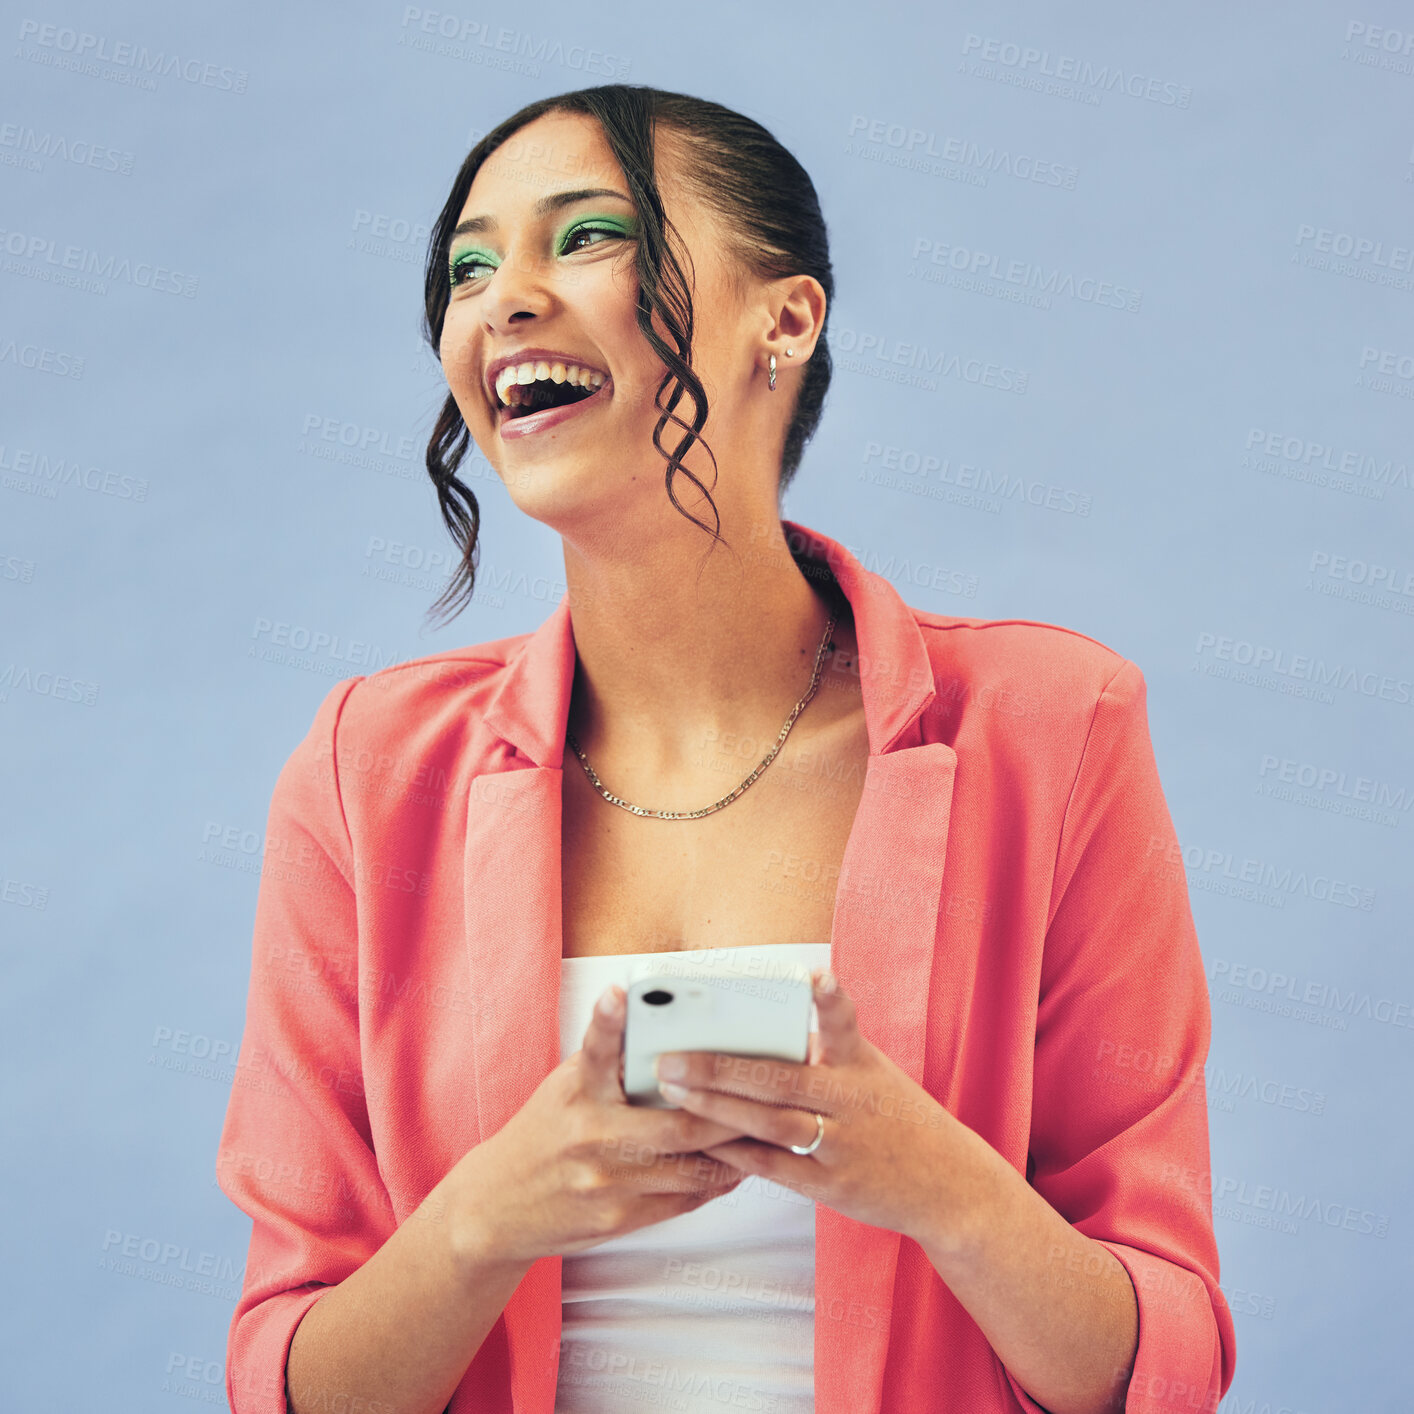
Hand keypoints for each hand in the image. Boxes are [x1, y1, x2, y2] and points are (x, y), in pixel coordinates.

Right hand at [444, 985, 751, 1269]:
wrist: (498, 1206)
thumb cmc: (544, 1134)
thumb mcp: (566, 1087)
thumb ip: (609, 1063)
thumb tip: (664, 1031)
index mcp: (576, 1093)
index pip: (594, 1051)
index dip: (608, 1021)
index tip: (618, 993)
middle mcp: (590, 1136)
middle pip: (678, 1126)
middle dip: (730, 1115)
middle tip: (769, 1097)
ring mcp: (606, 1183)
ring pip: (691, 1168)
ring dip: (735, 1152)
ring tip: (769, 1133)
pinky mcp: (618, 1219)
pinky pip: (683, 1200)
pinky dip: (716, 1181)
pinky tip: (738, 1165)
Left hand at [652, 969, 962, 1246]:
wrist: (949, 1185)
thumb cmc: (894, 1117)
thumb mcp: (870, 1073)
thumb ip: (820, 1053)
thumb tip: (749, 1035)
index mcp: (859, 1062)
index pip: (844, 1022)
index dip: (830, 998)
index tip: (816, 975)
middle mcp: (851, 1098)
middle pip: (778, 1078)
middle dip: (719, 1067)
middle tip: (670, 1056)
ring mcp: (841, 1143)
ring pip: (768, 1122)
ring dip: (715, 1108)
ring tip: (673, 1092)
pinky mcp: (832, 1185)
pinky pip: (772, 1166)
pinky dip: (734, 1153)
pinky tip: (699, 1140)